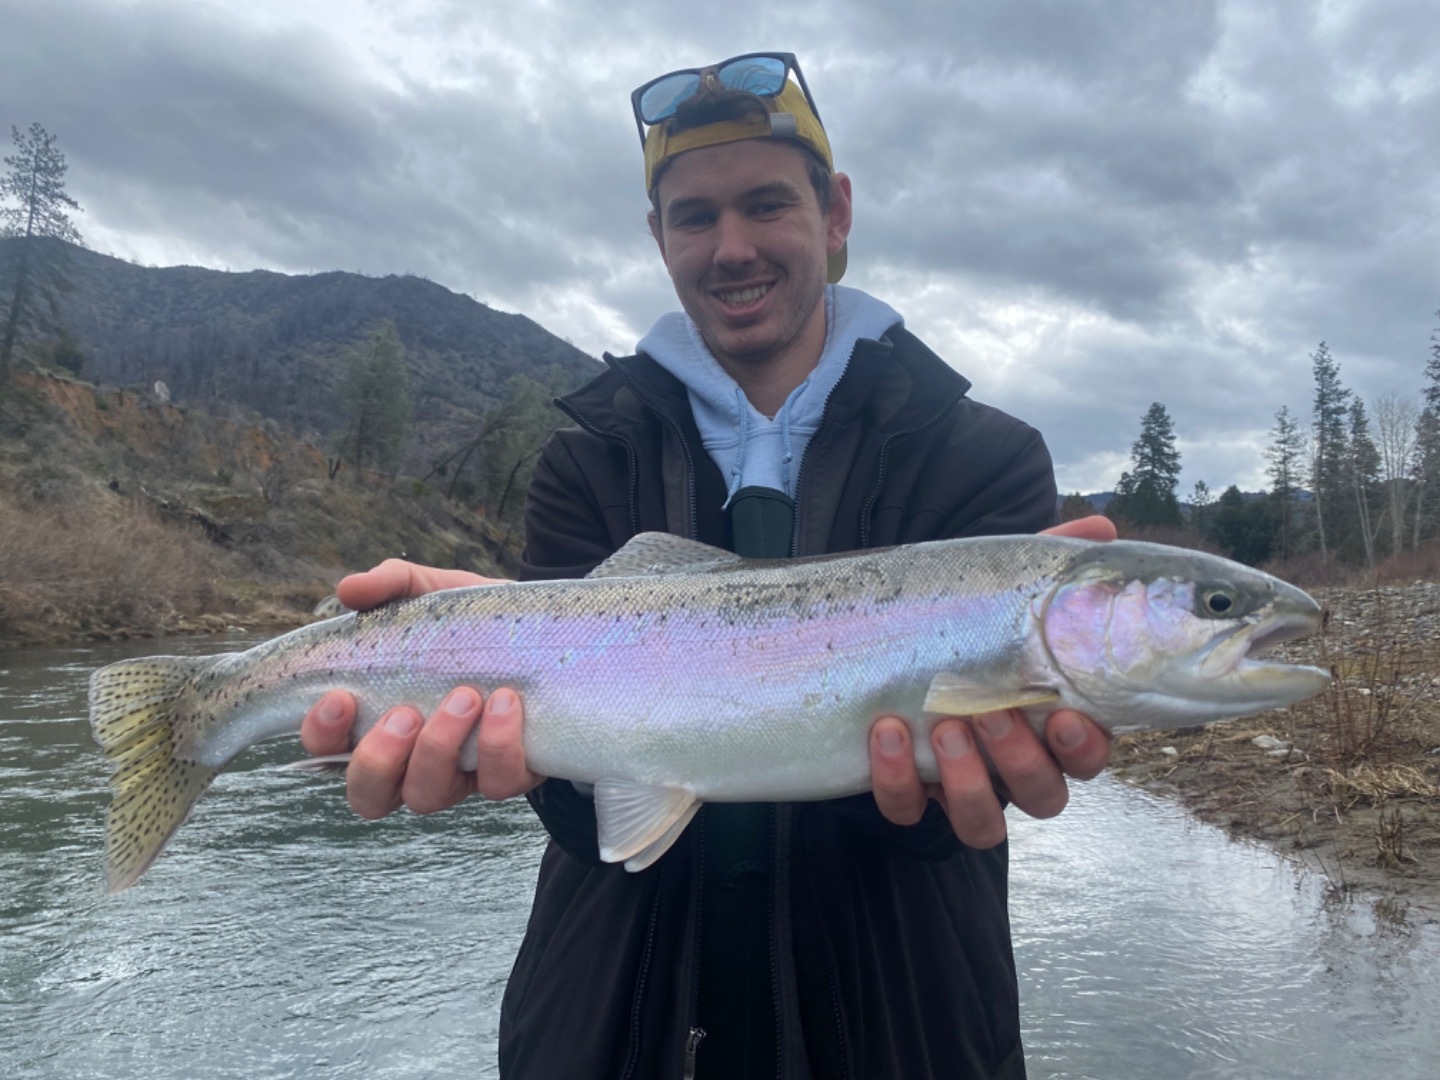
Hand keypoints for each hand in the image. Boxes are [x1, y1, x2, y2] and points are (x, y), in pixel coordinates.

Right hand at [299, 559, 543, 817]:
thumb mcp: (427, 593)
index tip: (340, 697)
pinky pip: (499, 783)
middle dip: (379, 760)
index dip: (322, 736)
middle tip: (404, 712)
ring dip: (439, 749)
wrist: (541, 624)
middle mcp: (410, 760)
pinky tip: (505, 702)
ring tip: (464, 696)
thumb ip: (388, 586)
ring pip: (428, 797)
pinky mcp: (509, 772)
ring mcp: (459, 774)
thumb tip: (350, 589)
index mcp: (376, 722)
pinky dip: (498, 746)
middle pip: (369, 796)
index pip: (326, 752)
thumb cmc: (467, 620)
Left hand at [867, 516, 1116, 847]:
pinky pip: (906, 809)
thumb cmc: (963, 622)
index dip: (1085, 748)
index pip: (1088, 756)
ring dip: (968, 783)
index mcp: (1048, 723)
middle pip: (1043, 796)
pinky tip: (884, 730)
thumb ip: (1050, 562)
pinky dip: (895, 780)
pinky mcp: (906, 793)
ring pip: (982, 822)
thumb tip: (1101, 527)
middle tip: (990, 713)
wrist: (880, 642)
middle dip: (1020, 760)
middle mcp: (1011, 765)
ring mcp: (958, 784)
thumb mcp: (1001, 588)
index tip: (1065, 716)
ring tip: (943, 725)